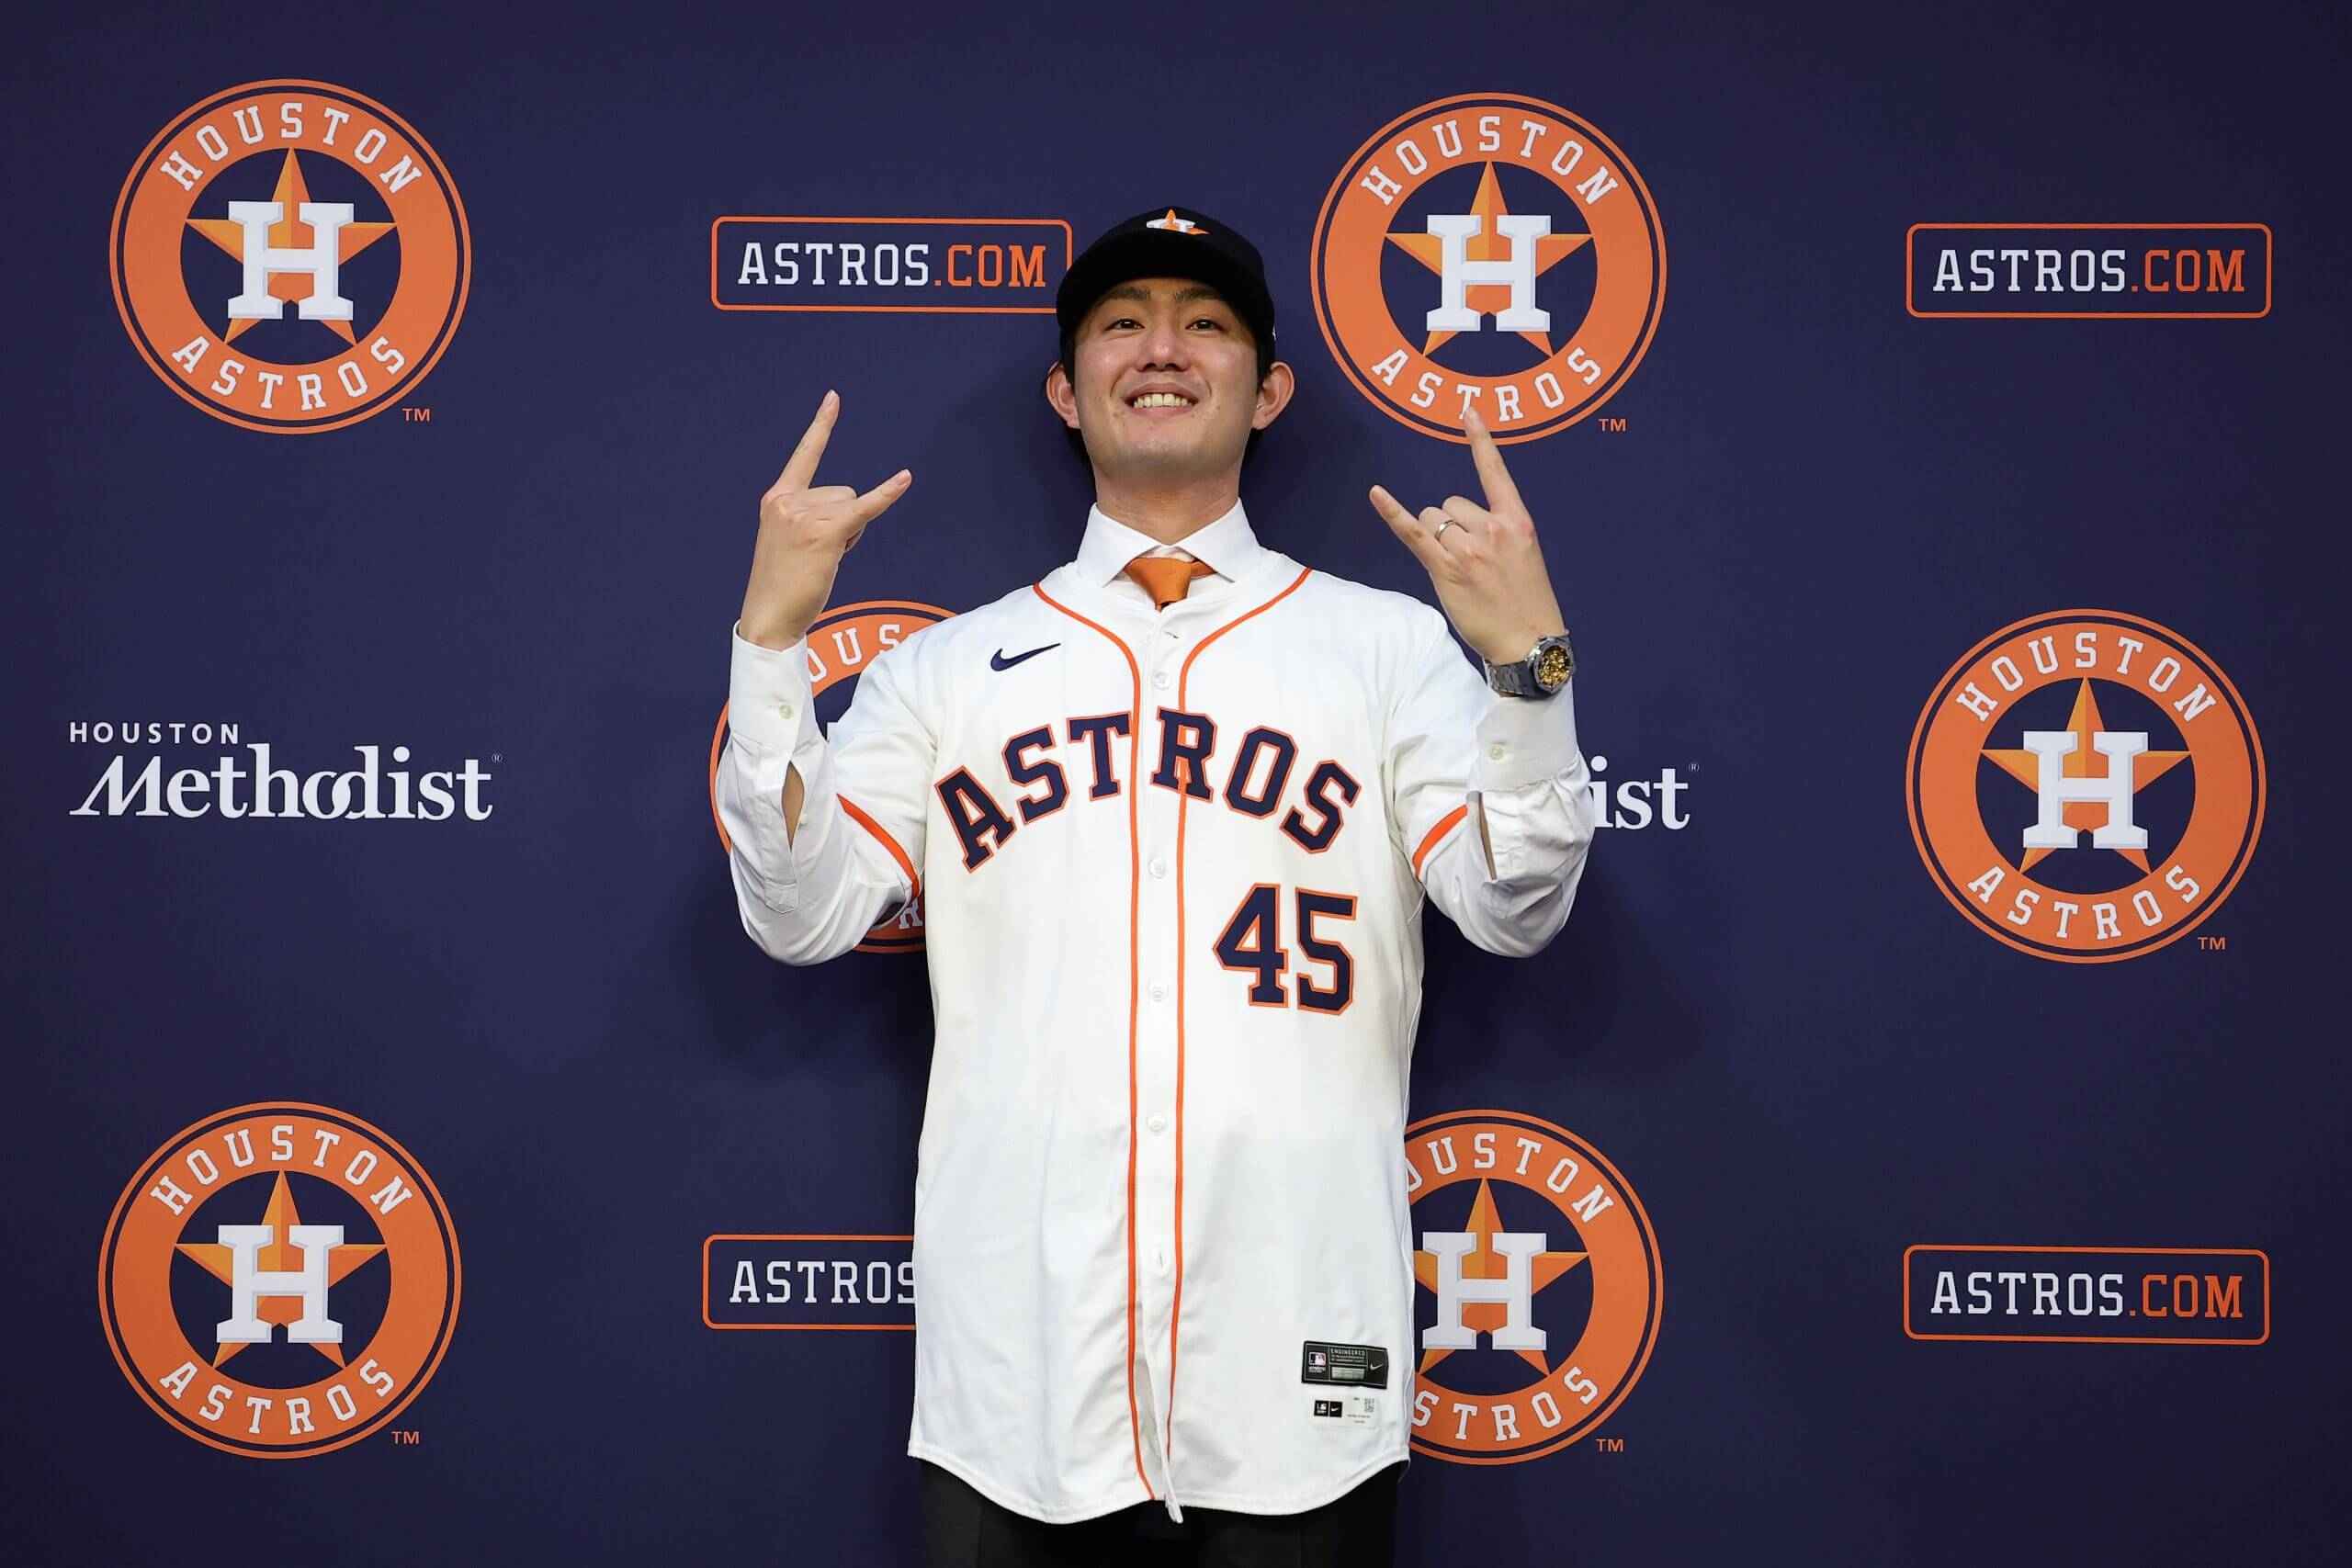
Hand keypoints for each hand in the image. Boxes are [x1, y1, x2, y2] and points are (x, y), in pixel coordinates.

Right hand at [739, 391, 911, 649]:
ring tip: (821, 560)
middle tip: (817, 554)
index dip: (821, 427)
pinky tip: (905, 479)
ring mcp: (804, 515)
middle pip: (842, 491)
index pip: (804, 456)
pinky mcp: (824, 532)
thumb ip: (809, 517)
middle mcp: (788, 500)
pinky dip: (886, 495)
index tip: (834, 398)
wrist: (769, 616)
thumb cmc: (782, 585)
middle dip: (842, 521)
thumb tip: (849, 517)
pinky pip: (864, 509)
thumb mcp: (787, 541)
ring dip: (850, 534)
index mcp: (776, 499)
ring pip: (853, 506)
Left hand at [1368, 408, 1564, 665]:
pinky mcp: (1445, 568)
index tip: (1467, 408)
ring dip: (1436, 538)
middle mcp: (1493, 527)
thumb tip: (1461, 523)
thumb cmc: (1526, 601)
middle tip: (1471, 562)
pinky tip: (1376, 494)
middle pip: (1450, 503)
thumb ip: (1498, 530)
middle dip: (1452, 526)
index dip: (1480, 438)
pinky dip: (1393, 512)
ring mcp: (1468, 548)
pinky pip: (1414, 533)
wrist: (1529, 641)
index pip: (1495, 471)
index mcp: (1517, 520)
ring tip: (1459, 570)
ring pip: (1433, 519)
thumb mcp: (1525, 555)